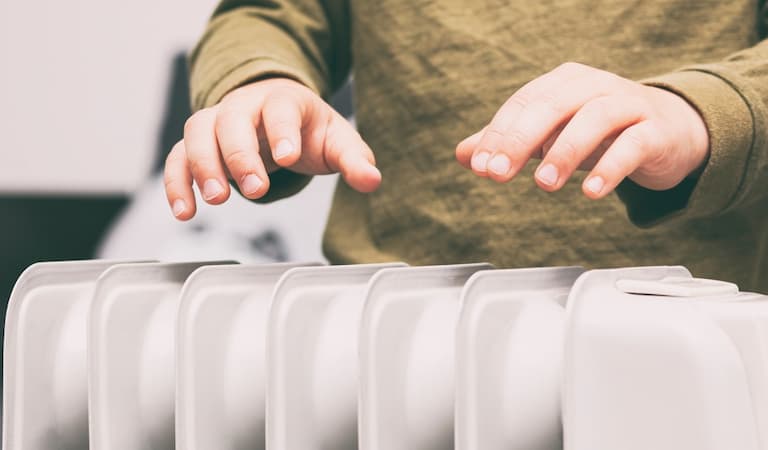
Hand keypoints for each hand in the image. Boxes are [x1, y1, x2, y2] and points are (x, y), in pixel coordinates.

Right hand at [164, 78, 380, 219]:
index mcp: (284, 100)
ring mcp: (218, 121)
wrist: (278, 113)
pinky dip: (176, 182)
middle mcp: (245, 105)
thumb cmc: (308, 128)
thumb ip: (354, 159)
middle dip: (239, 155)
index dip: (282, 131)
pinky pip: (178, 156)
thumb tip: (372, 180)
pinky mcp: (200, 143)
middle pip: (232, 119)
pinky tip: (184, 211)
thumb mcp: (336, 140)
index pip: (280, 108)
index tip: (286, 157)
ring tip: (216, 201)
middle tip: (254, 189)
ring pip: (198, 132)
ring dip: (202, 166)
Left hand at [456, 62, 709, 197]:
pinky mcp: (656, 130)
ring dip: (565, 152)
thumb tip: (462, 155)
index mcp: (564, 83)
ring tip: (544, 185)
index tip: (479, 165)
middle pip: (552, 105)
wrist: (670, 132)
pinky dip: (611, 168)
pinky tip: (591, 192)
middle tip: (498, 174)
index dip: (498, 133)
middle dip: (520, 140)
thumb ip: (509, 144)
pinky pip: (634, 144)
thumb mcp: (552, 135)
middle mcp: (595, 86)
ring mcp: (629, 104)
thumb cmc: (602, 133)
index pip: (524, 103)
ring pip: (595, 119)